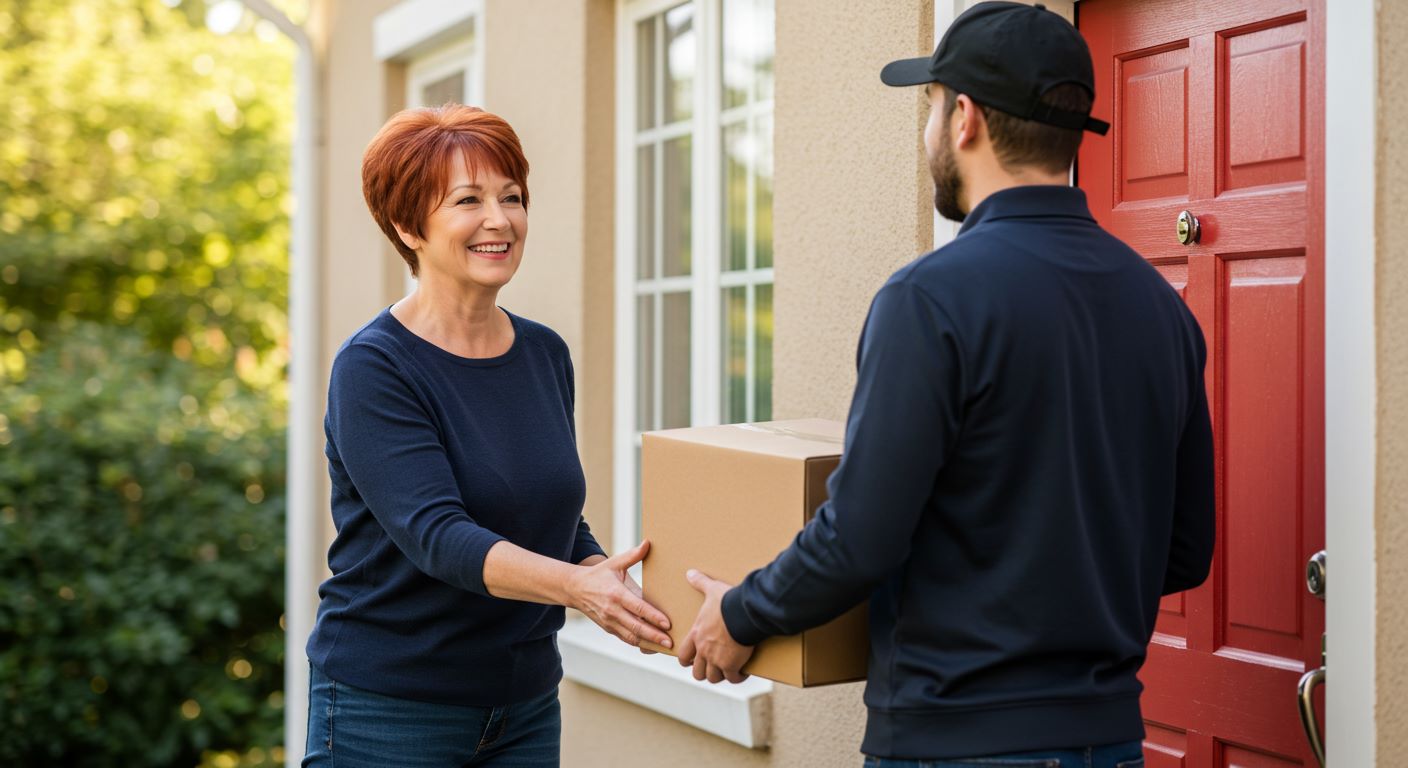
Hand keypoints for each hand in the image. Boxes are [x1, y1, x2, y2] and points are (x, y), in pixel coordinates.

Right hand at [567, 541, 671, 650]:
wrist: (574, 589)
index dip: (653, 617)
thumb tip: (648, 543)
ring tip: (665, 647)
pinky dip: (639, 644)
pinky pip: (626, 639)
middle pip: (637, 627)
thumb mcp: (614, 563)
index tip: (667, 623)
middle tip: (671, 642)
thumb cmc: (598, 575)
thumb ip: (632, 555)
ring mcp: (610, 622)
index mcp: (617, 594)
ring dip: (649, 643)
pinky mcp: (609, 628)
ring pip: (631, 637)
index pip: (638, 608)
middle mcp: (613, 611)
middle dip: (654, 636)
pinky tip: (652, 646)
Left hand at [677, 569, 752, 683]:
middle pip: (697, 672)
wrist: (744, 611)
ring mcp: (717, 659)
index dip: (687, 660)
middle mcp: (704, 650)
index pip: (683, 655)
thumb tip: (690, 572)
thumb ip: (700, 583)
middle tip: (714, 666)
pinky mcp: (732, 665)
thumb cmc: (727, 600)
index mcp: (696, 635)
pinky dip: (738, 676)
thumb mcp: (712, 589)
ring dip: (720, 675)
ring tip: (729, 670)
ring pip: (713, 678)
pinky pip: (733, 678)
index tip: (695, 659)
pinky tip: (743, 671)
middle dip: (704, 671)